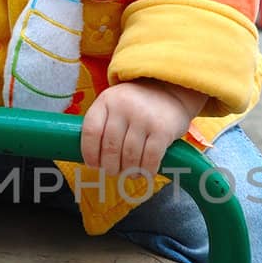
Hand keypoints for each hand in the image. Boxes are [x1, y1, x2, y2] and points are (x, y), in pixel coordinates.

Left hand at [80, 79, 205, 177]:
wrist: (171, 89)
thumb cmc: (138, 104)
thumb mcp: (115, 104)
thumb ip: (103, 125)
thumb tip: (94, 159)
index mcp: (106, 101)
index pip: (91, 131)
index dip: (89, 153)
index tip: (93, 164)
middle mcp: (124, 107)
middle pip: (110, 147)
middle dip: (110, 166)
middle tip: (113, 171)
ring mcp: (144, 117)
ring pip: (129, 156)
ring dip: (128, 170)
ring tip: (130, 173)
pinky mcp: (162, 129)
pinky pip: (150, 158)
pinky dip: (146, 170)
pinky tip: (145, 172)